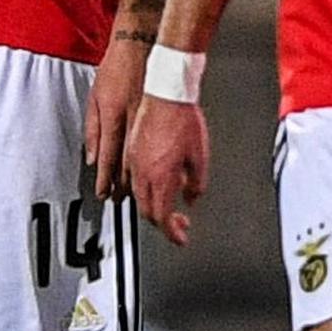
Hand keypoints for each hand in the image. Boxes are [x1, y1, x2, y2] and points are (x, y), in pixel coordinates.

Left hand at [86, 36, 150, 201]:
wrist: (143, 44)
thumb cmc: (119, 66)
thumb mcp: (95, 95)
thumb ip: (92, 128)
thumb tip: (91, 155)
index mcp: (113, 115)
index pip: (106, 156)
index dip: (104, 179)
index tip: (103, 193)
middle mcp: (131, 120)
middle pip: (125, 163)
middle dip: (121, 186)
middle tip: (118, 200)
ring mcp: (150, 119)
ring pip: (144, 157)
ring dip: (138, 178)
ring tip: (135, 194)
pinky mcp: (163, 117)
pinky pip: (159, 145)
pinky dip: (156, 162)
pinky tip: (154, 172)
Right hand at [126, 94, 209, 247]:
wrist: (166, 93)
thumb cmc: (183, 119)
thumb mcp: (199, 157)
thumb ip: (195, 183)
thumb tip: (191, 197)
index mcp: (160, 177)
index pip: (161, 217)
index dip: (172, 233)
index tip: (180, 237)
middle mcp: (143, 172)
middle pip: (147, 210)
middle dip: (163, 222)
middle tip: (178, 223)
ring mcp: (134, 161)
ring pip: (138, 195)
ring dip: (153, 205)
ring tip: (168, 204)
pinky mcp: (132, 150)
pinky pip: (135, 178)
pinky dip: (146, 189)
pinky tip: (159, 182)